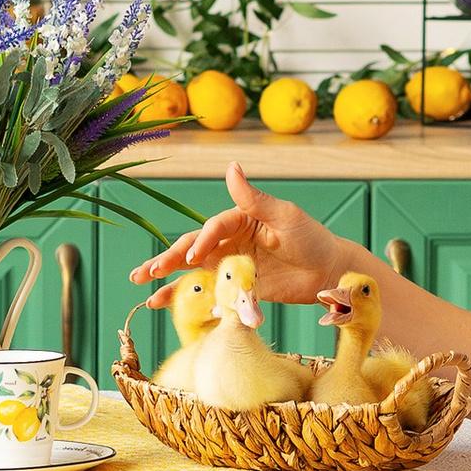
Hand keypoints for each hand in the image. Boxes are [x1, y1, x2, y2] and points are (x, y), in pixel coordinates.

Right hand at [128, 158, 345, 303]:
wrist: (328, 273)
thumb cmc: (311, 238)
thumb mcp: (285, 216)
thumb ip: (254, 198)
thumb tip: (231, 166)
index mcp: (240, 219)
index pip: (213, 228)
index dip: (202, 241)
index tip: (193, 256)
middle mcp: (229, 241)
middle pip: (192, 248)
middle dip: (169, 259)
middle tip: (146, 271)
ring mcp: (230, 265)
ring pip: (192, 271)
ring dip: (168, 279)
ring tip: (142, 286)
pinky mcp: (235, 288)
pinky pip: (207, 293)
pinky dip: (186, 298)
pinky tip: (162, 303)